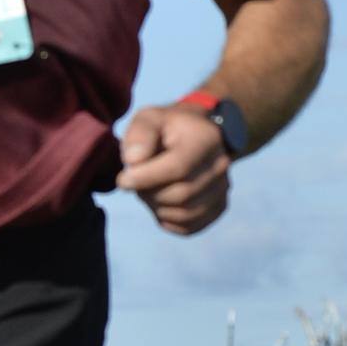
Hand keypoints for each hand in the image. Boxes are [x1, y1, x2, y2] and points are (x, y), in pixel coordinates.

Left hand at [116, 103, 228, 234]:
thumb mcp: (149, 119)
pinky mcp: (219, 207)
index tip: (123, 180)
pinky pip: (188, 227)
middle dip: (149, 192)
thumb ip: (139, 135)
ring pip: (184, 214)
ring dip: (156, 207)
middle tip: (135, 181)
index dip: (146, 178)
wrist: (198, 136)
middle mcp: (220, 166)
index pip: (178, 168)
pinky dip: (167, 219)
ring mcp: (223, 189)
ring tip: (148, 189)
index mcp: (205, 140)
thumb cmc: (167, 128)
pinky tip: (160, 202)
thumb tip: (133, 162)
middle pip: (180, 195)